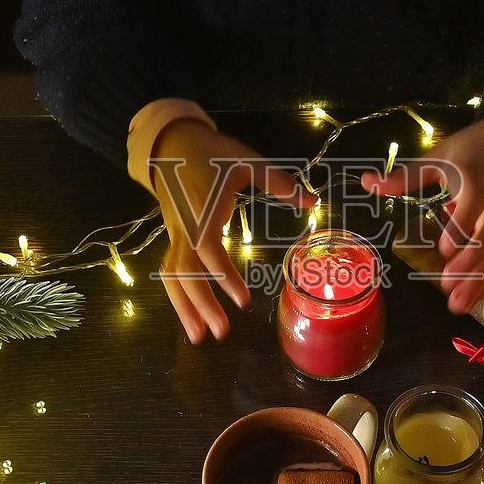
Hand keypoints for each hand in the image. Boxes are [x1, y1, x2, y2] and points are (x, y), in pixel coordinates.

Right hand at [148, 119, 312, 343]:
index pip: (208, 249)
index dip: (223, 276)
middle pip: (184, 272)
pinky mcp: (174, 239)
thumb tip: (312, 200)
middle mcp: (185, 228)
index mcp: (203, 209)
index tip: (244, 300)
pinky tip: (192, 320)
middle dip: (201, 305)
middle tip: (222, 333)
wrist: (171, 145)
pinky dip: (180, 298)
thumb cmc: (212, 152)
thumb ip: (277, 181)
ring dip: (185, 309)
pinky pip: (173, 272)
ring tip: (201, 339)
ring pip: (173, 277)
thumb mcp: (246, 160)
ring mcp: (176, 235)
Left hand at [364, 105, 483, 313]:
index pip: (470, 210)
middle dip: (468, 266)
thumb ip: (406, 176)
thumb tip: (367, 183)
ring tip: (457, 306)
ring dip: (477, 282)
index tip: (443, 251)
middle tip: (447, 287)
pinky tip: (471, 299)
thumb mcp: (440, 155)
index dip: (459, 230)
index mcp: (476, 184)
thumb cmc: (475, 146)